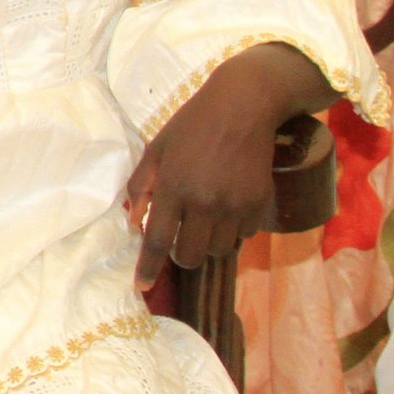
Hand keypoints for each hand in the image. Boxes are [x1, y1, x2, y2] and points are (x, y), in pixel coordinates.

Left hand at [125, 43, 328, 287]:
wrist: (243, 106)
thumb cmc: (192, 125)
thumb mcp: (156, 149)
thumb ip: (141, 186)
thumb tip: (133, 221)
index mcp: (174, 189)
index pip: (159, 242)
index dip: (149, 268)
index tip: (142, 287)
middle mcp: (205, 203)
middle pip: (191, 255)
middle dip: (183, 255)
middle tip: (181, 237)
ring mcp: (236, 206)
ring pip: (221, 250)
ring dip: (210, 243)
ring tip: (206, 220)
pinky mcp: (260, 204)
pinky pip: (245, 235)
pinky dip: (235, 230)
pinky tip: (229, 208)